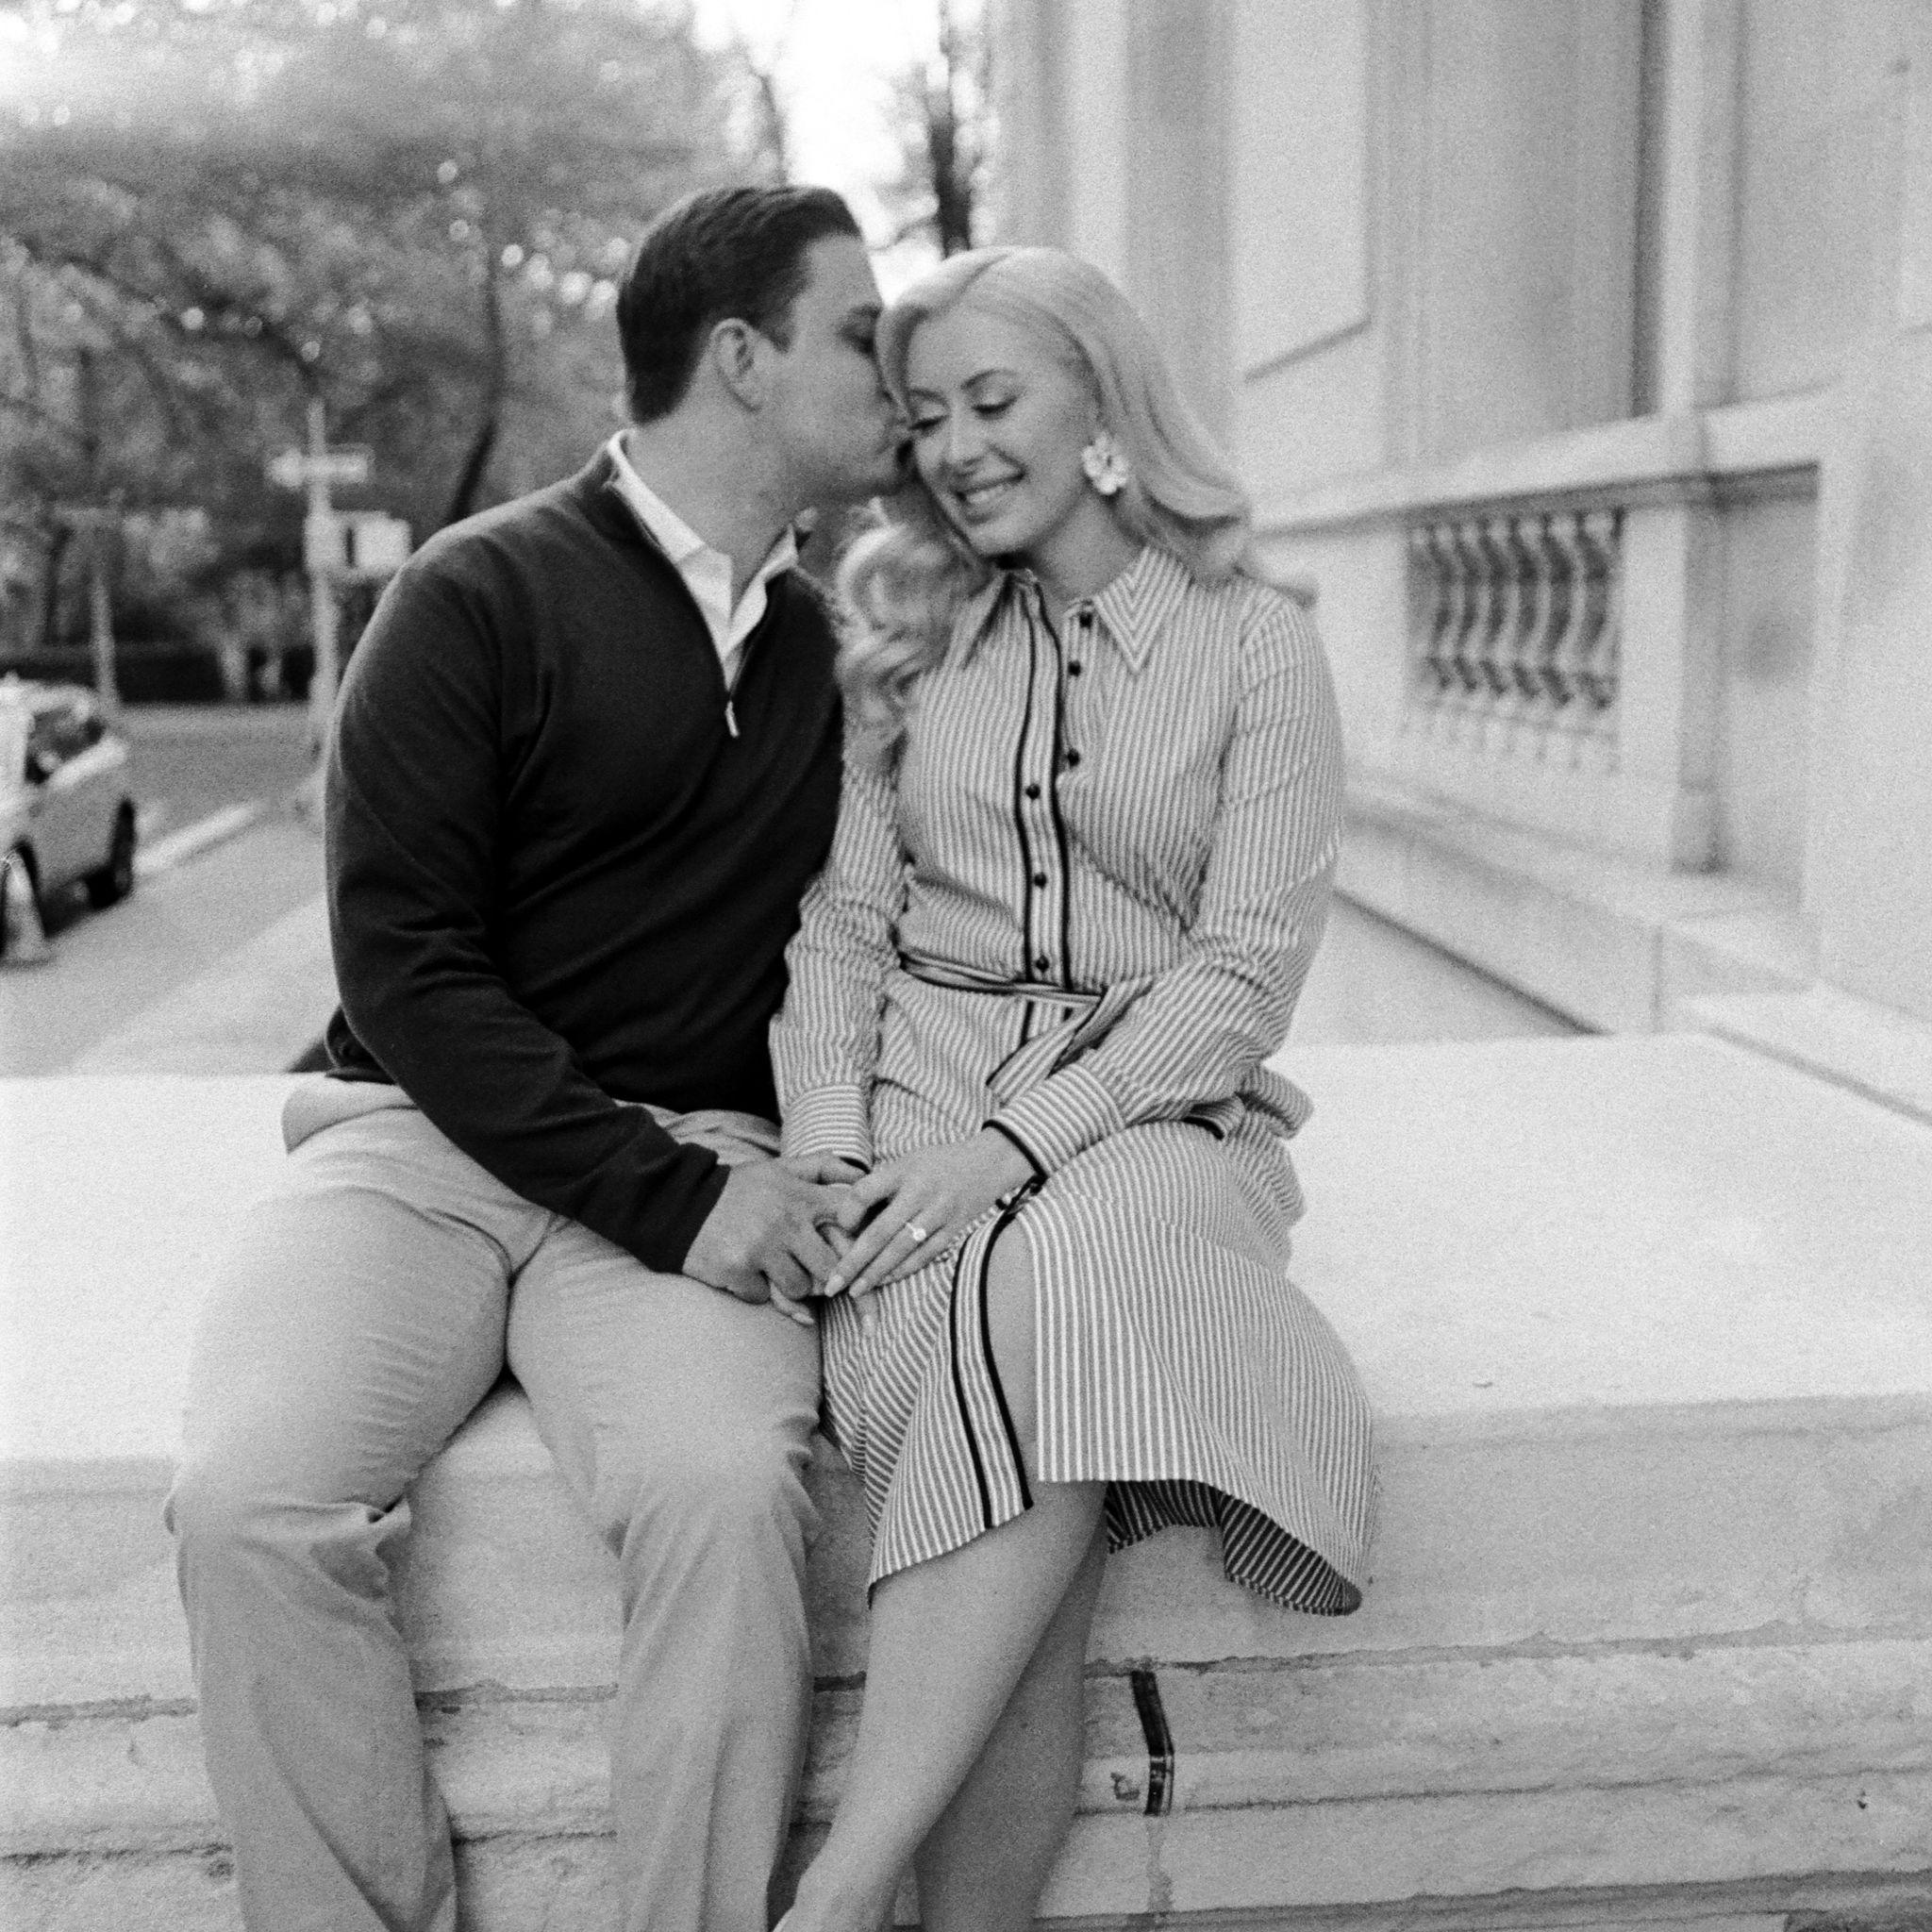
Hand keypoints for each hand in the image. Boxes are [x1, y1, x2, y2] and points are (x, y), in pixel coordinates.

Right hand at [683, 1162, 847, 1320]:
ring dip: (789, 1286)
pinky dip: (755, 1290)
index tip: (850, 1251)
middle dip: (823, 1277)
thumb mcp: (780, 1169)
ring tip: (772, 1269)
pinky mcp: (737, 1269)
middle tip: (809, 1272)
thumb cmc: (739, 1189)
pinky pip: (762, 1297)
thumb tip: (863, 1174)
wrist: (679, 1202)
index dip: (857, 1242)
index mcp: (800, 1196)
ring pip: (799, 1289)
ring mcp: (761, 1247)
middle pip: (830, 1269)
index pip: (851, 1221)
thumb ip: (823, 1168)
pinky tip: (742, 1271)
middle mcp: (785, 1221)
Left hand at [825, 1130, 1034, 1300]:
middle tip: (832, 1283)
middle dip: (854, 1261)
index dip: (847, 1211)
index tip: (837, 1226)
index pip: (866, 1192)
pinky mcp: (954, 1228)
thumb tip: (845, 1216)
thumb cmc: (937, 1162)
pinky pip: (925, 1255)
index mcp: (903, 1170)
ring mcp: (940, 1212)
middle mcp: (921, 1192)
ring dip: (876, 1273)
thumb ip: (880, 1185)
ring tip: (855, 1290)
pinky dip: (903, 1270)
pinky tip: (885, 1281)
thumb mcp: (906, 1161)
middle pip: (881, 1231)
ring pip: (902, 1249)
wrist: (989, 1162)